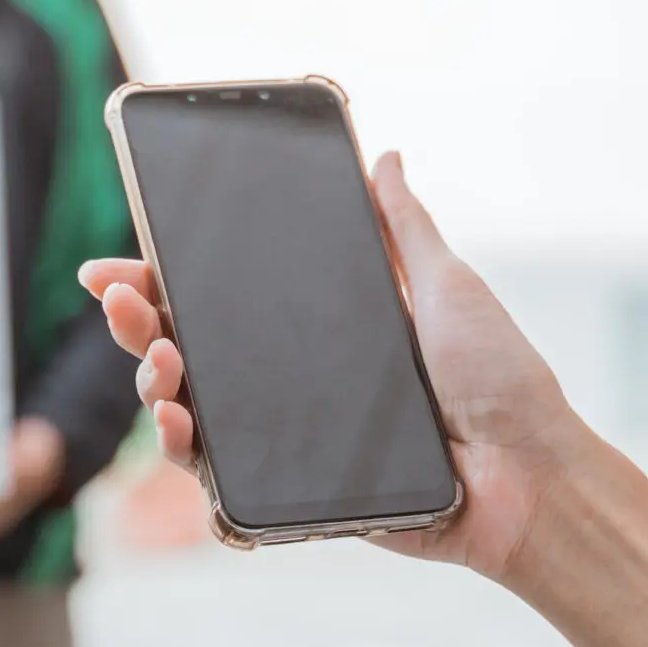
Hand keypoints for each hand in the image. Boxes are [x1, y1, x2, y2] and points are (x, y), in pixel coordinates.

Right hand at [80, 153, 590, 582]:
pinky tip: (176, 426)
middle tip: (121, 303)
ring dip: (153, 383)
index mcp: (325, 326)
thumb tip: (385, 155)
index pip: (224, 294)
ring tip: (156, 363)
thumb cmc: (502, 381)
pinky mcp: (297, 491)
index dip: (162, 279)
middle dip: (139, 323)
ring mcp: (290, 437)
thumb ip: (405, 228)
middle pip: (191, 349)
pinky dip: (187, 452)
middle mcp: (297, 379)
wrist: (530, 474)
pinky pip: (223, 476)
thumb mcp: (447, 285)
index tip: (117, 262)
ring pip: (193, 409)